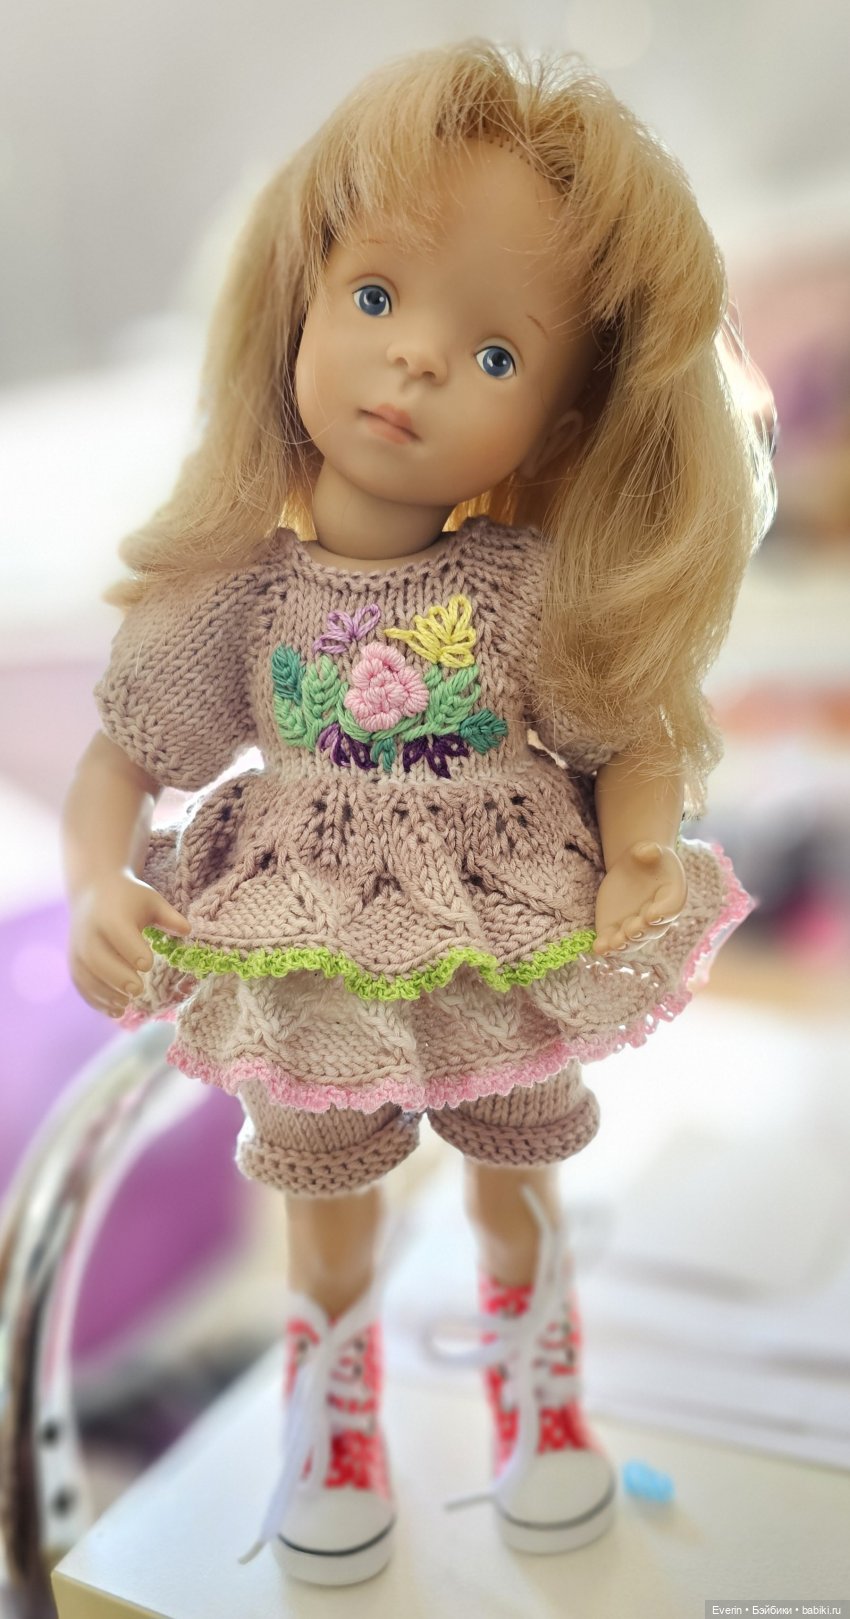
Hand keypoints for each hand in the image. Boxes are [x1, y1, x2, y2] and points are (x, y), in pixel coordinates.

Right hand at [68, 869, 189, 1017]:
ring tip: (125, 1005)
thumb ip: (169, 916)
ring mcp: (78, 949)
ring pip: (87, 976)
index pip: (119, 934)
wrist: (93, 892)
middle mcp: (89, 933)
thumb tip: (187, 930)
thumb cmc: (129, 898)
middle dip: (117, 977)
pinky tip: (115, 1010)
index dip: (132, 950)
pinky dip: (96, 1000)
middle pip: (98, 959)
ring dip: (105, 994)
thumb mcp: (151, 901)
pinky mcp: (74, 962)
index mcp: (111, 915)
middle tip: (137, 990)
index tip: (147, 964)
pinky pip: (81, 984)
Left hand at [592, 841, 686, 958]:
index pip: (670, 908)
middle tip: (631, 929)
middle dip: (641, 930)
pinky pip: (613, 942)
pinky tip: (598, 948)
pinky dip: (606, 947)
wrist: (633, 868)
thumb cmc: (647, 859)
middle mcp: (657, 919)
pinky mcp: (616, 930)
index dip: (662, 913)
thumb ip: (649, 851)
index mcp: (672, 898)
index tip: (652, 915)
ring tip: (614, 943)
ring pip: (633, 941)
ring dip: (624, 943)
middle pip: (652, 930)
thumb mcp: (648, 851)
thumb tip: (649, 851)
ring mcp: (636, 927)